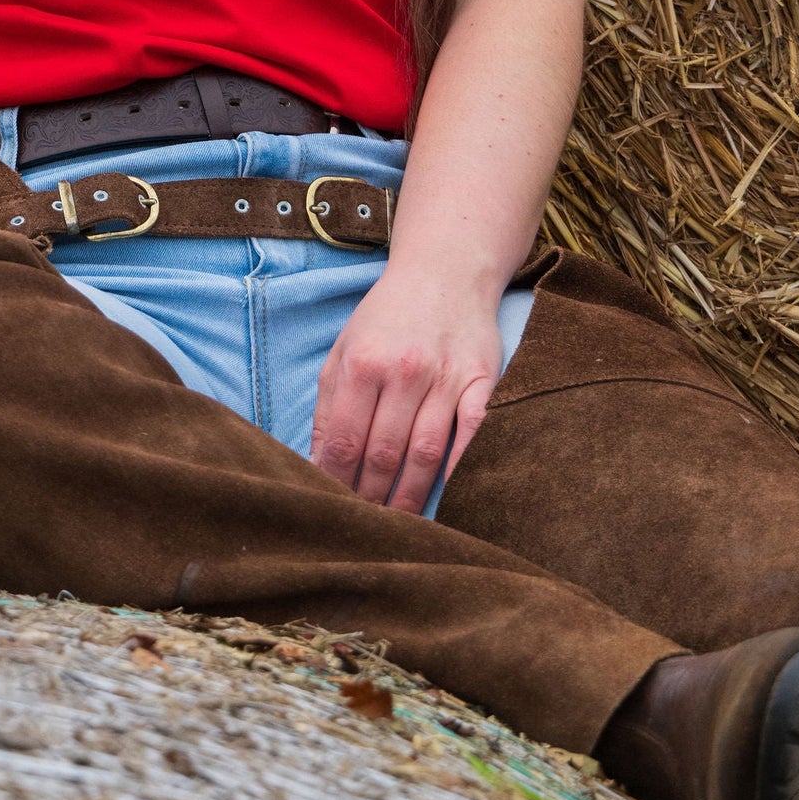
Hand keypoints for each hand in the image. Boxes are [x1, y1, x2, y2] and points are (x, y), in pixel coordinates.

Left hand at [309, 265, 504, 513]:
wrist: (444, 270)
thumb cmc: (387, 316)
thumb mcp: (344, 349)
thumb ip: (328, 405)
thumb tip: (316, 464)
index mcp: (362, 363)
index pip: (343, 441)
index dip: (336, 483)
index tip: (331, 511)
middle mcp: (404, 370)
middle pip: (384, 453)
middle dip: (371, 498)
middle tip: (365, 529)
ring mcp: (446, 376)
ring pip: (425, 452)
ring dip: (410, 496)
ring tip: (399, 526)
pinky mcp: (482, 378)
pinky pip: (473, 433)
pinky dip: (460, 468)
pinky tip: (448, 496)